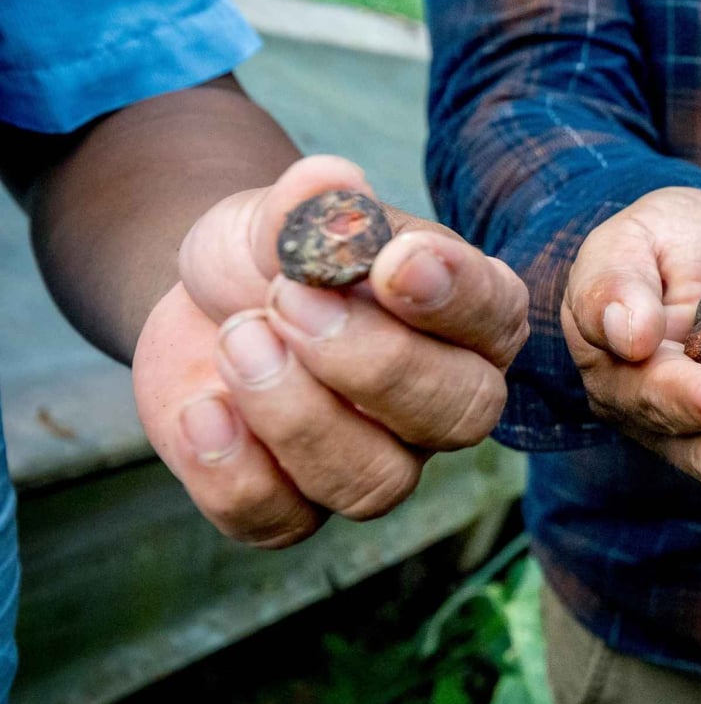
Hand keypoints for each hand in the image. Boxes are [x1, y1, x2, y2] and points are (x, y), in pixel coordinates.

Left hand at [132, 156, 528, 547]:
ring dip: (297, 415)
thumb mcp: (286, 212)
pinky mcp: (296, 504)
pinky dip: (235, 471)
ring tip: (236, 341)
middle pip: (459, 414)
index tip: (395, 263)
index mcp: (468, 317)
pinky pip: (285, 522)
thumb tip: (331, 182)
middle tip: (288, 299)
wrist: (205, 302)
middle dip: (374, 363)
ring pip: (376, 482)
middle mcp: (442, 399)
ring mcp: (377, 461)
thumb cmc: (280, 254)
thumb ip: (312, 202)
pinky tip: (202, 411)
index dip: (454, 297)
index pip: (495, 317)